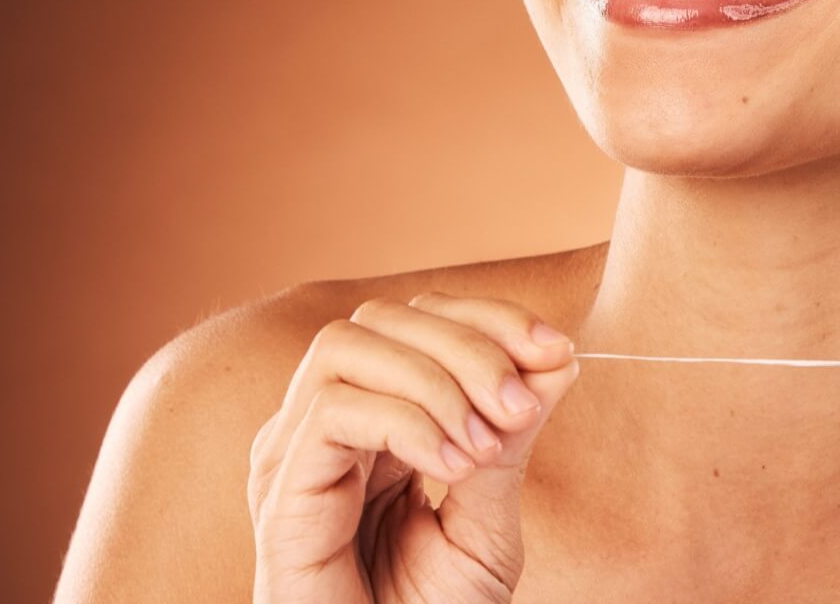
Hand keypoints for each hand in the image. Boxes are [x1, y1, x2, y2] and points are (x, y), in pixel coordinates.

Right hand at [247, 291, 580, 602]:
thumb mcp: (489, 521)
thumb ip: (512, 441)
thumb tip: (559, 358)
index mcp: (375, 418)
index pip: (423, 323)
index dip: (492, 321)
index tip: (559, 350)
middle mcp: (325, 424)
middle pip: (385, 318)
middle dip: (471, 343)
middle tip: (525, 402)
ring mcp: (293, 453)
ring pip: (351, 345)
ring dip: (436, 378)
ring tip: (487, 440)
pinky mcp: (280, 492)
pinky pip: (333, 412)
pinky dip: (406, 422)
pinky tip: (451, 464)